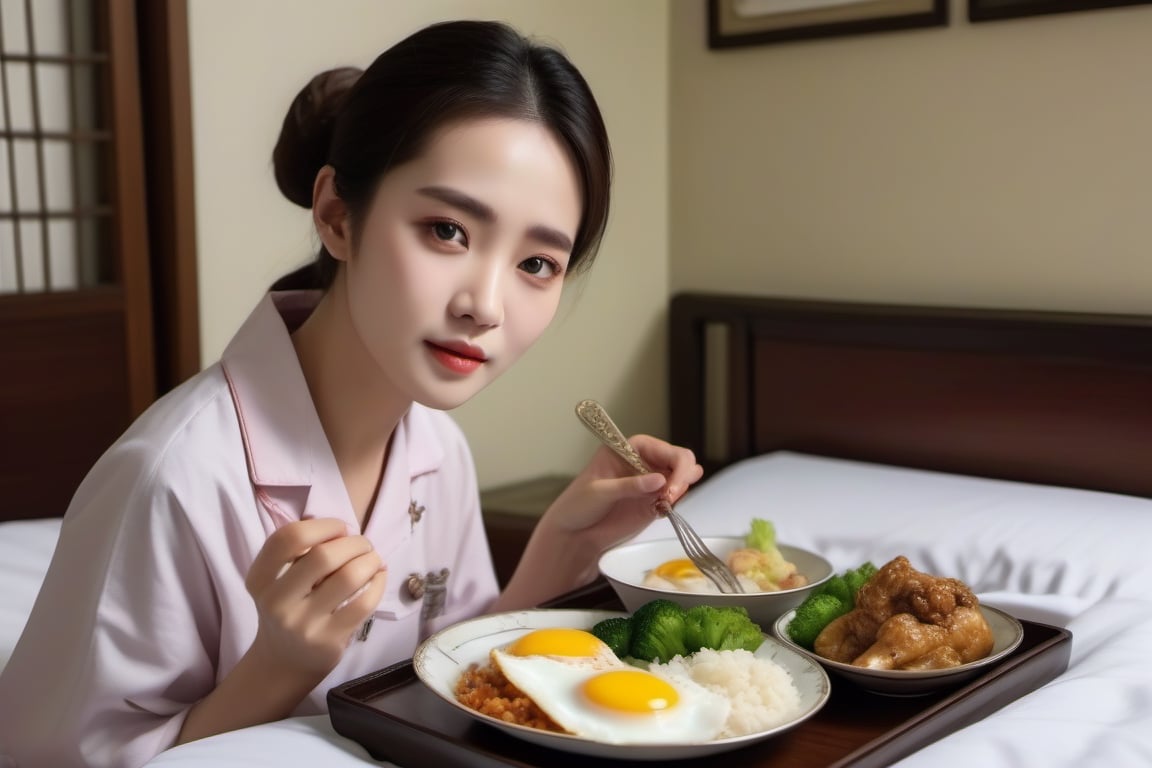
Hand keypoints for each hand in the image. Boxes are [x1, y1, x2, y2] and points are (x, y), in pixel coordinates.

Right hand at [244, 518, 386, 678]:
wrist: (285, 662)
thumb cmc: (290, 607)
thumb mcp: (279, 579)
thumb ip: (301, 552)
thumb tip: (345, 530)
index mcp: (260, 578)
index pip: (288, 537)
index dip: (323, 525)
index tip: (340, 529)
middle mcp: (276, 602)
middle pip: (323, 556)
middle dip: (354, 542)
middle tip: (363, 545)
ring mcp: (302, 624)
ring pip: (349, 577)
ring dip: (371, 560)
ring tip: (374, 559)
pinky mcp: (328, 641)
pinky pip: (364, 603)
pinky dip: (378, 582)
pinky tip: (378, 577)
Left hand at [546, 434, 703, 552]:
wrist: (575, 533)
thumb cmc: (579, 504)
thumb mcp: (600, 492)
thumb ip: (629, 486)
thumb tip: (660, 479)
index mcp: (631, 449)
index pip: (666, 449)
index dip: (677, 465)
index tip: (671, 488)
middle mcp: (645, 462)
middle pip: (681, 460)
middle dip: (683, 477)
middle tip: (670, 498)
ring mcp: (652, 482)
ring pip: (684, 477)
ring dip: (681, 489)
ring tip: (664, 504)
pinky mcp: (654, 502)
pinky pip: (676, 497)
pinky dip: (676, 503)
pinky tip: (661, 511)